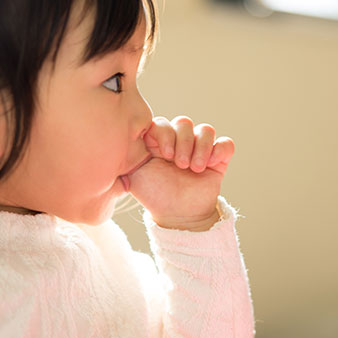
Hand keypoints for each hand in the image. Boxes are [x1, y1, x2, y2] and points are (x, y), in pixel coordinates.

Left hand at [128, 116, 233, 230]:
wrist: (177, 215)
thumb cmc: (154, 196)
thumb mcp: (133, 177)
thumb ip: (124, 158)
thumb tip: (112, 143)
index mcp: (158, 141)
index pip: (162, 122)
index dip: (165, 134)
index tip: (164, 155)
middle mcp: (179, 141)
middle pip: (184, 122)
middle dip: (183, 142)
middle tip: (180, 164)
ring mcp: (199, 149)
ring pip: (205, 130)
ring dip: (200, 148)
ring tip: (194, 169)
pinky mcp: (218, 159)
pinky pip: (225, 144)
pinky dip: (220, 151)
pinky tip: (211, 164)